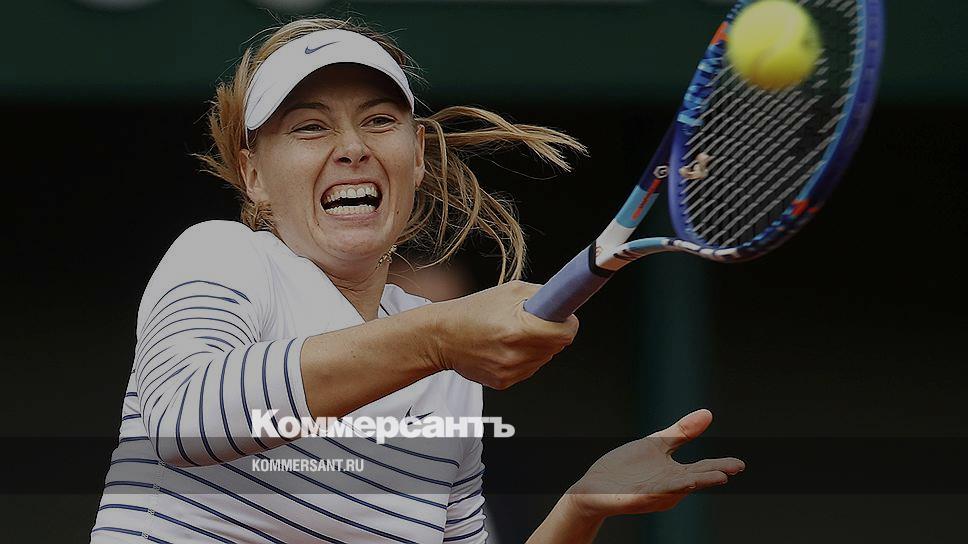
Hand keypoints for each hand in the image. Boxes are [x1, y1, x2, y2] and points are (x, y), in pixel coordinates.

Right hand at [429, 280, 578, 388]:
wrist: (442, 337)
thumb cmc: (473, 311)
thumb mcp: (509, 291)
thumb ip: (541, 295)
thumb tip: (563, 302)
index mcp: (517, 330)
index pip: (564, 334)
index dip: (567, 323)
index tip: (564, 318)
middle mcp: (515, 355)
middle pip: (556, 347)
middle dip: (550, 332)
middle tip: (533, 322)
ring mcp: (510, 372)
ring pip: (543, 359)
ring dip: (537, 346)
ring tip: (513, 334)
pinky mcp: (504, 383)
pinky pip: (528, 369)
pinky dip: (524, 358)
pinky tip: (505, 348)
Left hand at [566, 409, 743, 520]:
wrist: (594, 486)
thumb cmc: (627, 469)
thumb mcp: (656, 445)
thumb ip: (682, 432)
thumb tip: (708, 414)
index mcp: (675, 475)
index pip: (703, 470)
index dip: (721, 466)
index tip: (740, 464)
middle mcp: (669, 488)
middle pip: (695, 479)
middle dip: (713, 475)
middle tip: (732, 470)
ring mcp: (652, 494)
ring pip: (677, 488)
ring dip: (695, 482)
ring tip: (717, 477)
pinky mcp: (635, 498)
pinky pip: (652, 493)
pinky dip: (666, 489)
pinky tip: (679, 484)